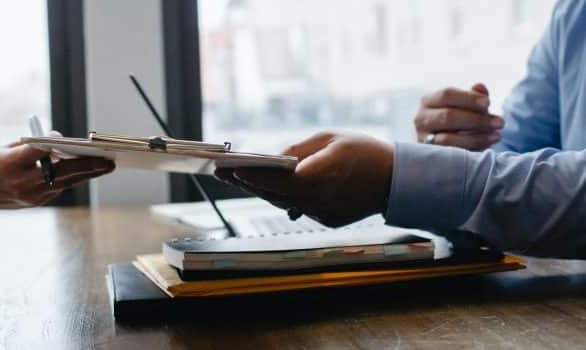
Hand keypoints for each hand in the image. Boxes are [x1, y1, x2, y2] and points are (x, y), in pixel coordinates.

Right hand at [0, 133, 115, 209]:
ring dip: (86, 174)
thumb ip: (34, 145)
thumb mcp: (7, 147)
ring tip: (105, 166)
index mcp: (10, 163)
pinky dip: (72, 178)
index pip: (39, 152)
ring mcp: (30, 195)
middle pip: (61, 172)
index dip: (56, 144)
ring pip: (65, 183)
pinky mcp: (36, 202)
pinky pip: (60, 188)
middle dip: (88, 166)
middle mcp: (22, 181)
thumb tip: (62, 143)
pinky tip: (87, 172)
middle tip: (109, 161)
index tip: (72, 140)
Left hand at [215, 131, 392, 227]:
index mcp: (318, 176)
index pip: (275, 178)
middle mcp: (318, 199)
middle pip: (273, 193)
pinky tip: (264, 188)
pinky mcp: (327, 220)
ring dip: (259, 192)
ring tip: (236, 179)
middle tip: (222, 173)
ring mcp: (322, 213)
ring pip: (282, 203)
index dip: (251, 175)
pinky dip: (282, 198)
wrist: (397, 180)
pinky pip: (298, 208)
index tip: (230, 169)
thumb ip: (299, 149)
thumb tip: (274, 158)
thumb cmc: (364, 152)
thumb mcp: (330, 139)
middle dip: (247, 183)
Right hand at [414, 83, 503, 150]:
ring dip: (476, 137)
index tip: (488, 103)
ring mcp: (423, 139)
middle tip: (499, 122)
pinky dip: (471, 149)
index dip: (468, 98)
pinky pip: (451, 154)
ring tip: (496, 135)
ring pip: (448, 139)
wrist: (447, 143)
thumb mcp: (466, 105)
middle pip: (448, 116)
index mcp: (428, 101)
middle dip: (476, 120)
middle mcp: (421, 119)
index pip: (446, 95)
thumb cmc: (458, 119)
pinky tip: (487, 145)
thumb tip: (480, 87)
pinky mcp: (431, 155)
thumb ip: (473, 95)